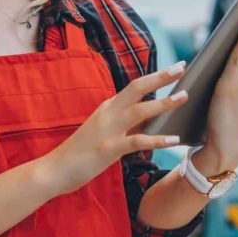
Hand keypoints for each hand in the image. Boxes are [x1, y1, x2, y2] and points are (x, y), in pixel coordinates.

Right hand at [42, 61, 190, 195]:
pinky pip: (138, 141)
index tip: (174, 68)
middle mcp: (108, 113)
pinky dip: (158, 140)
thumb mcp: (102, 130)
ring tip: (183, 97)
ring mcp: (108, 130)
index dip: (155, 76)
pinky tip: (174, 139)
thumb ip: (123, 123)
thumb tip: (151, 119)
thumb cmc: (80, 152)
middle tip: (182, 66)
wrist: (54, 170)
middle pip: (137, 88)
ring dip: (163, 103)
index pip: (134, 86)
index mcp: (107, 107)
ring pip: (140, 110)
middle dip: (161, 77)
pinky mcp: (108, 149)